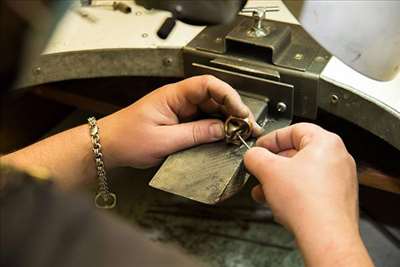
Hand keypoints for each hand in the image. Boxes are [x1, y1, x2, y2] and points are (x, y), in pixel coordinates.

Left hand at [100, 75, 260, 168]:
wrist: (109, 146)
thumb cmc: (127, 138)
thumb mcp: (164, 140)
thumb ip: (195, 134)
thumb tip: (223, 129)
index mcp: (173, 95)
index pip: (208, 85)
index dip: (229, 96)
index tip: (241, 112)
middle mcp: (179, 99)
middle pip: (214, 97)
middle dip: (233, 110)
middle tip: (247, 128)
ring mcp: (180, 109)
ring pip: (211, 109)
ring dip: (226, 120)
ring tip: (239, 135)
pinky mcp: (180, 121)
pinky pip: (203, 121)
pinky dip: (215, 128)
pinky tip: (223, 138)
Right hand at [244, 123, 373, 266]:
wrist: (325, 236)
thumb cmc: (307, 203)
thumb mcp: (268, 171)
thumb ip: (255, 157)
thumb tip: (252, 155)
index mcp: (325, 143)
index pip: (293, 130)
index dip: (271, 138)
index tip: (259, 148)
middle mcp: (337, 158)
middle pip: (297, 153)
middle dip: (272, 164)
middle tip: (259, 170)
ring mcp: (339, 179)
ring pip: (302, 173)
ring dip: (279, 181)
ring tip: (263, 191)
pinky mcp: (337, 198)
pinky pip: (310, 188)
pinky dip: (292, 192)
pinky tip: (277, 202)